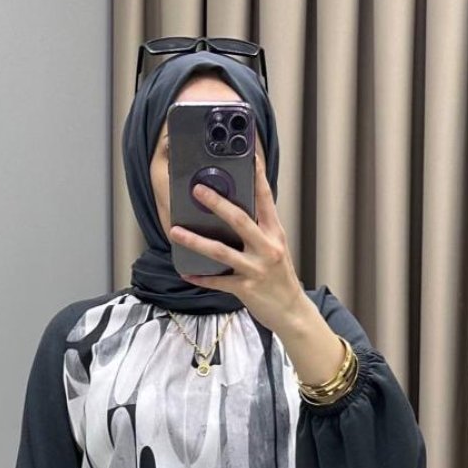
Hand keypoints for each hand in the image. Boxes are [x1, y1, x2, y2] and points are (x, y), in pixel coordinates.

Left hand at [168, 148, 306, 333]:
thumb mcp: (276, 248)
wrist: (292, 312)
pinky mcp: (246, 289)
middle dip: (217, 203)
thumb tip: (235, 212)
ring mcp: (256, 269)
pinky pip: (218, 281)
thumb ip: (260, 230)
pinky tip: (186, 271)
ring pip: (221, 251)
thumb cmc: (280, 278)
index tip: (249, 155)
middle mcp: (267, 248)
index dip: (258, 176)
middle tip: (197, 190)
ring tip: (176, 231)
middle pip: (240, 220)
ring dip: (196, 241)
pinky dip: (201, 277)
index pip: (266, 199)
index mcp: (275, 234)